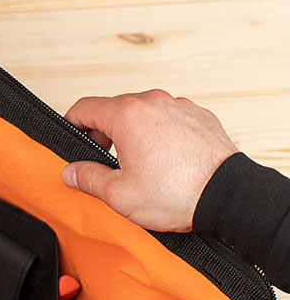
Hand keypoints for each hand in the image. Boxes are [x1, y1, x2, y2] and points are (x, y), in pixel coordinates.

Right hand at [61, 89, 237, 230]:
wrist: (228, 196)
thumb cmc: (178, 193)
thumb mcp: (118, 193)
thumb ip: (87, 178)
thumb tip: (71, 171)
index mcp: (127, 115)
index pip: (84, 108)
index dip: (70, 124)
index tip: (71, 138)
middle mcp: (154, 102)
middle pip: (113, 109)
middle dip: (102, 133)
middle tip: (102, 161)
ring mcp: (180, 107)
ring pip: (142, 113)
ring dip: (131, 133)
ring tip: (135, 164)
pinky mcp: (200, 117)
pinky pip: (168, 120)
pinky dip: (159, 134)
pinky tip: (163, 161)